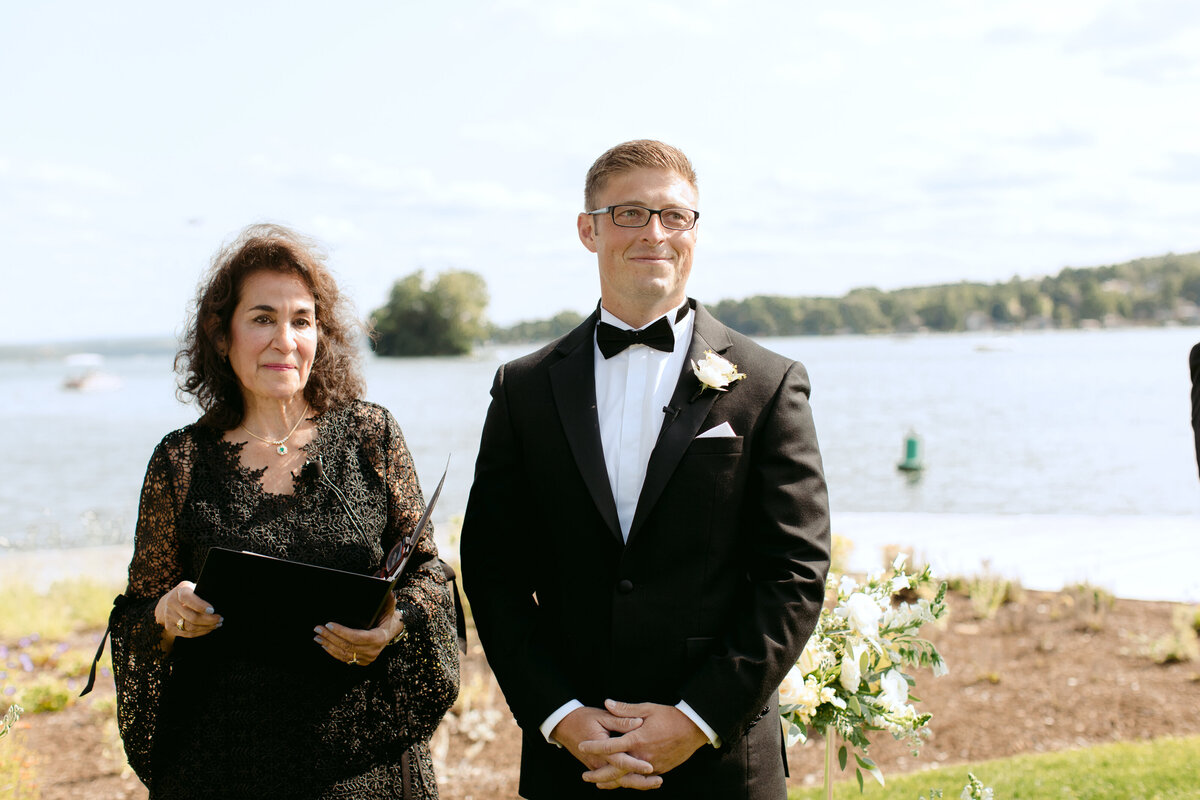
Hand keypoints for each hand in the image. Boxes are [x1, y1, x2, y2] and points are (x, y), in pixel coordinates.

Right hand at [155, 581, 221, 644]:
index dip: (200, 606)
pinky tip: (209, 629)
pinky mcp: (169, 627)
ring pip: (190, 627)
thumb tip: (218, 603)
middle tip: (220, 619)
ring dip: (206, 627)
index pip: (187, 598)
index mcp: (180, 591)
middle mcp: (171, 603)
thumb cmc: (188, 593)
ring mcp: (169, 616)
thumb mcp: (193, 587)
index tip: (212, 610)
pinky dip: (200, 632)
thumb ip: (201, 594)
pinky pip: (187, 633)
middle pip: (191, 617)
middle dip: (209, 620)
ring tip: (217, 624)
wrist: (167, 601)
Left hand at [314, 593, 401, 666]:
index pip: (356, 637)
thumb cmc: (387, 618)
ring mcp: (367, 658)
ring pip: (343, 653)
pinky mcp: (361, 662)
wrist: (391, 631)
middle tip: (318, 628)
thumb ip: (389, 601)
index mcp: (379, 638)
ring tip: (317, 636)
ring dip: (328, 644)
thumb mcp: (389, 609)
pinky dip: (332, 651)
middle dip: (330, 636)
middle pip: (347, 645)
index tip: (329, 624)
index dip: (341, 632)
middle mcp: (373, 651)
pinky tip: (324, 644)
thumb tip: (390, 592)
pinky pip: (344, 658)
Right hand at [552, 706, 660, 790]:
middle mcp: (598, 761)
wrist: (564, 725)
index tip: (650, 768)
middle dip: (640, 781)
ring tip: (654, 784)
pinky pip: (612, 779)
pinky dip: (625, 782)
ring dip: (635, 784)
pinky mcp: (597, 768)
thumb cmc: (583, 718)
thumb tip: (638, 722)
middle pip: (621, 777)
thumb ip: (620, 720)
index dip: (636, 765)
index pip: (620, 761)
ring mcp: (597, 767)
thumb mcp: (602, 715)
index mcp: (601, 748)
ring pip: (617, 781)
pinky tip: (639, 782)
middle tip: (659, 781)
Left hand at [578, 700, 706, 782]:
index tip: (582, 746)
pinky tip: (621, 781)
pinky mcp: (659, 769)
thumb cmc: (670, 716)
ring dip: (612, 781)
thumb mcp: (647, 708)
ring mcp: (652, 765)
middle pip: (616, 769)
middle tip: (585, 775)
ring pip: (628, 778)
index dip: (594, 746)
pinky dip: (629, 780)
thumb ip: (625, 709)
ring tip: (600, 783)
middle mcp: (642, 755)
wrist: (695, 729)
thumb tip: (606, 703)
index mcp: (637, 739)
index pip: (610, 746)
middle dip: (599, 774)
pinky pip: (641, 778)